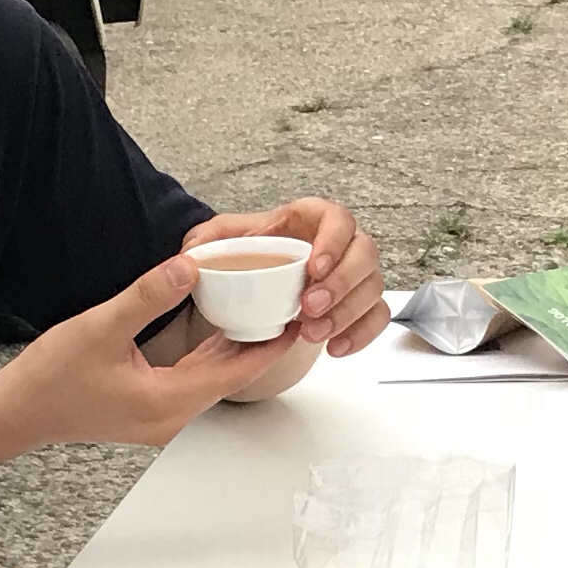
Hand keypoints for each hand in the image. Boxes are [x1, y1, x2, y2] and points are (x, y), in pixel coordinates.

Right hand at [0, 253, 276, 450]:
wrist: (16, 413)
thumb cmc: (51, 379)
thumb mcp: (100, 327)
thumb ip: (148, 296)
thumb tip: (188, 267)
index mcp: (168, 402)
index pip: (237, 372)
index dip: (270, 344)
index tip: (297, 318)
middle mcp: (172, 417)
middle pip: (231, 377)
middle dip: (259, 342)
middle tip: (285, 306)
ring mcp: (161, 418)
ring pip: (213, 379)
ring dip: (235, 349)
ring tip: (261, 311)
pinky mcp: (149, 410)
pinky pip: (193, 381)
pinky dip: (210, 356)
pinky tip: (217, 330)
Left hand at [193, 197, 387, 354]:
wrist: (253, 281)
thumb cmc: (245, 253)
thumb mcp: (219, 239)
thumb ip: (206, 241)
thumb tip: (192, 256)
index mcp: (311, 219)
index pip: (338, 218)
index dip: (334, 240)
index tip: (314, 267)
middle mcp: (340, 244)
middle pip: (365, 254)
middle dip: (343, 283)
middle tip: (310, 307)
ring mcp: (353, 275)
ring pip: (373, 288)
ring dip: (348, 313)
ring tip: (313, 334)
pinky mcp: (357, 304)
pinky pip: (376, 317)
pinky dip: (361, 334)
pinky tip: (335, 348)